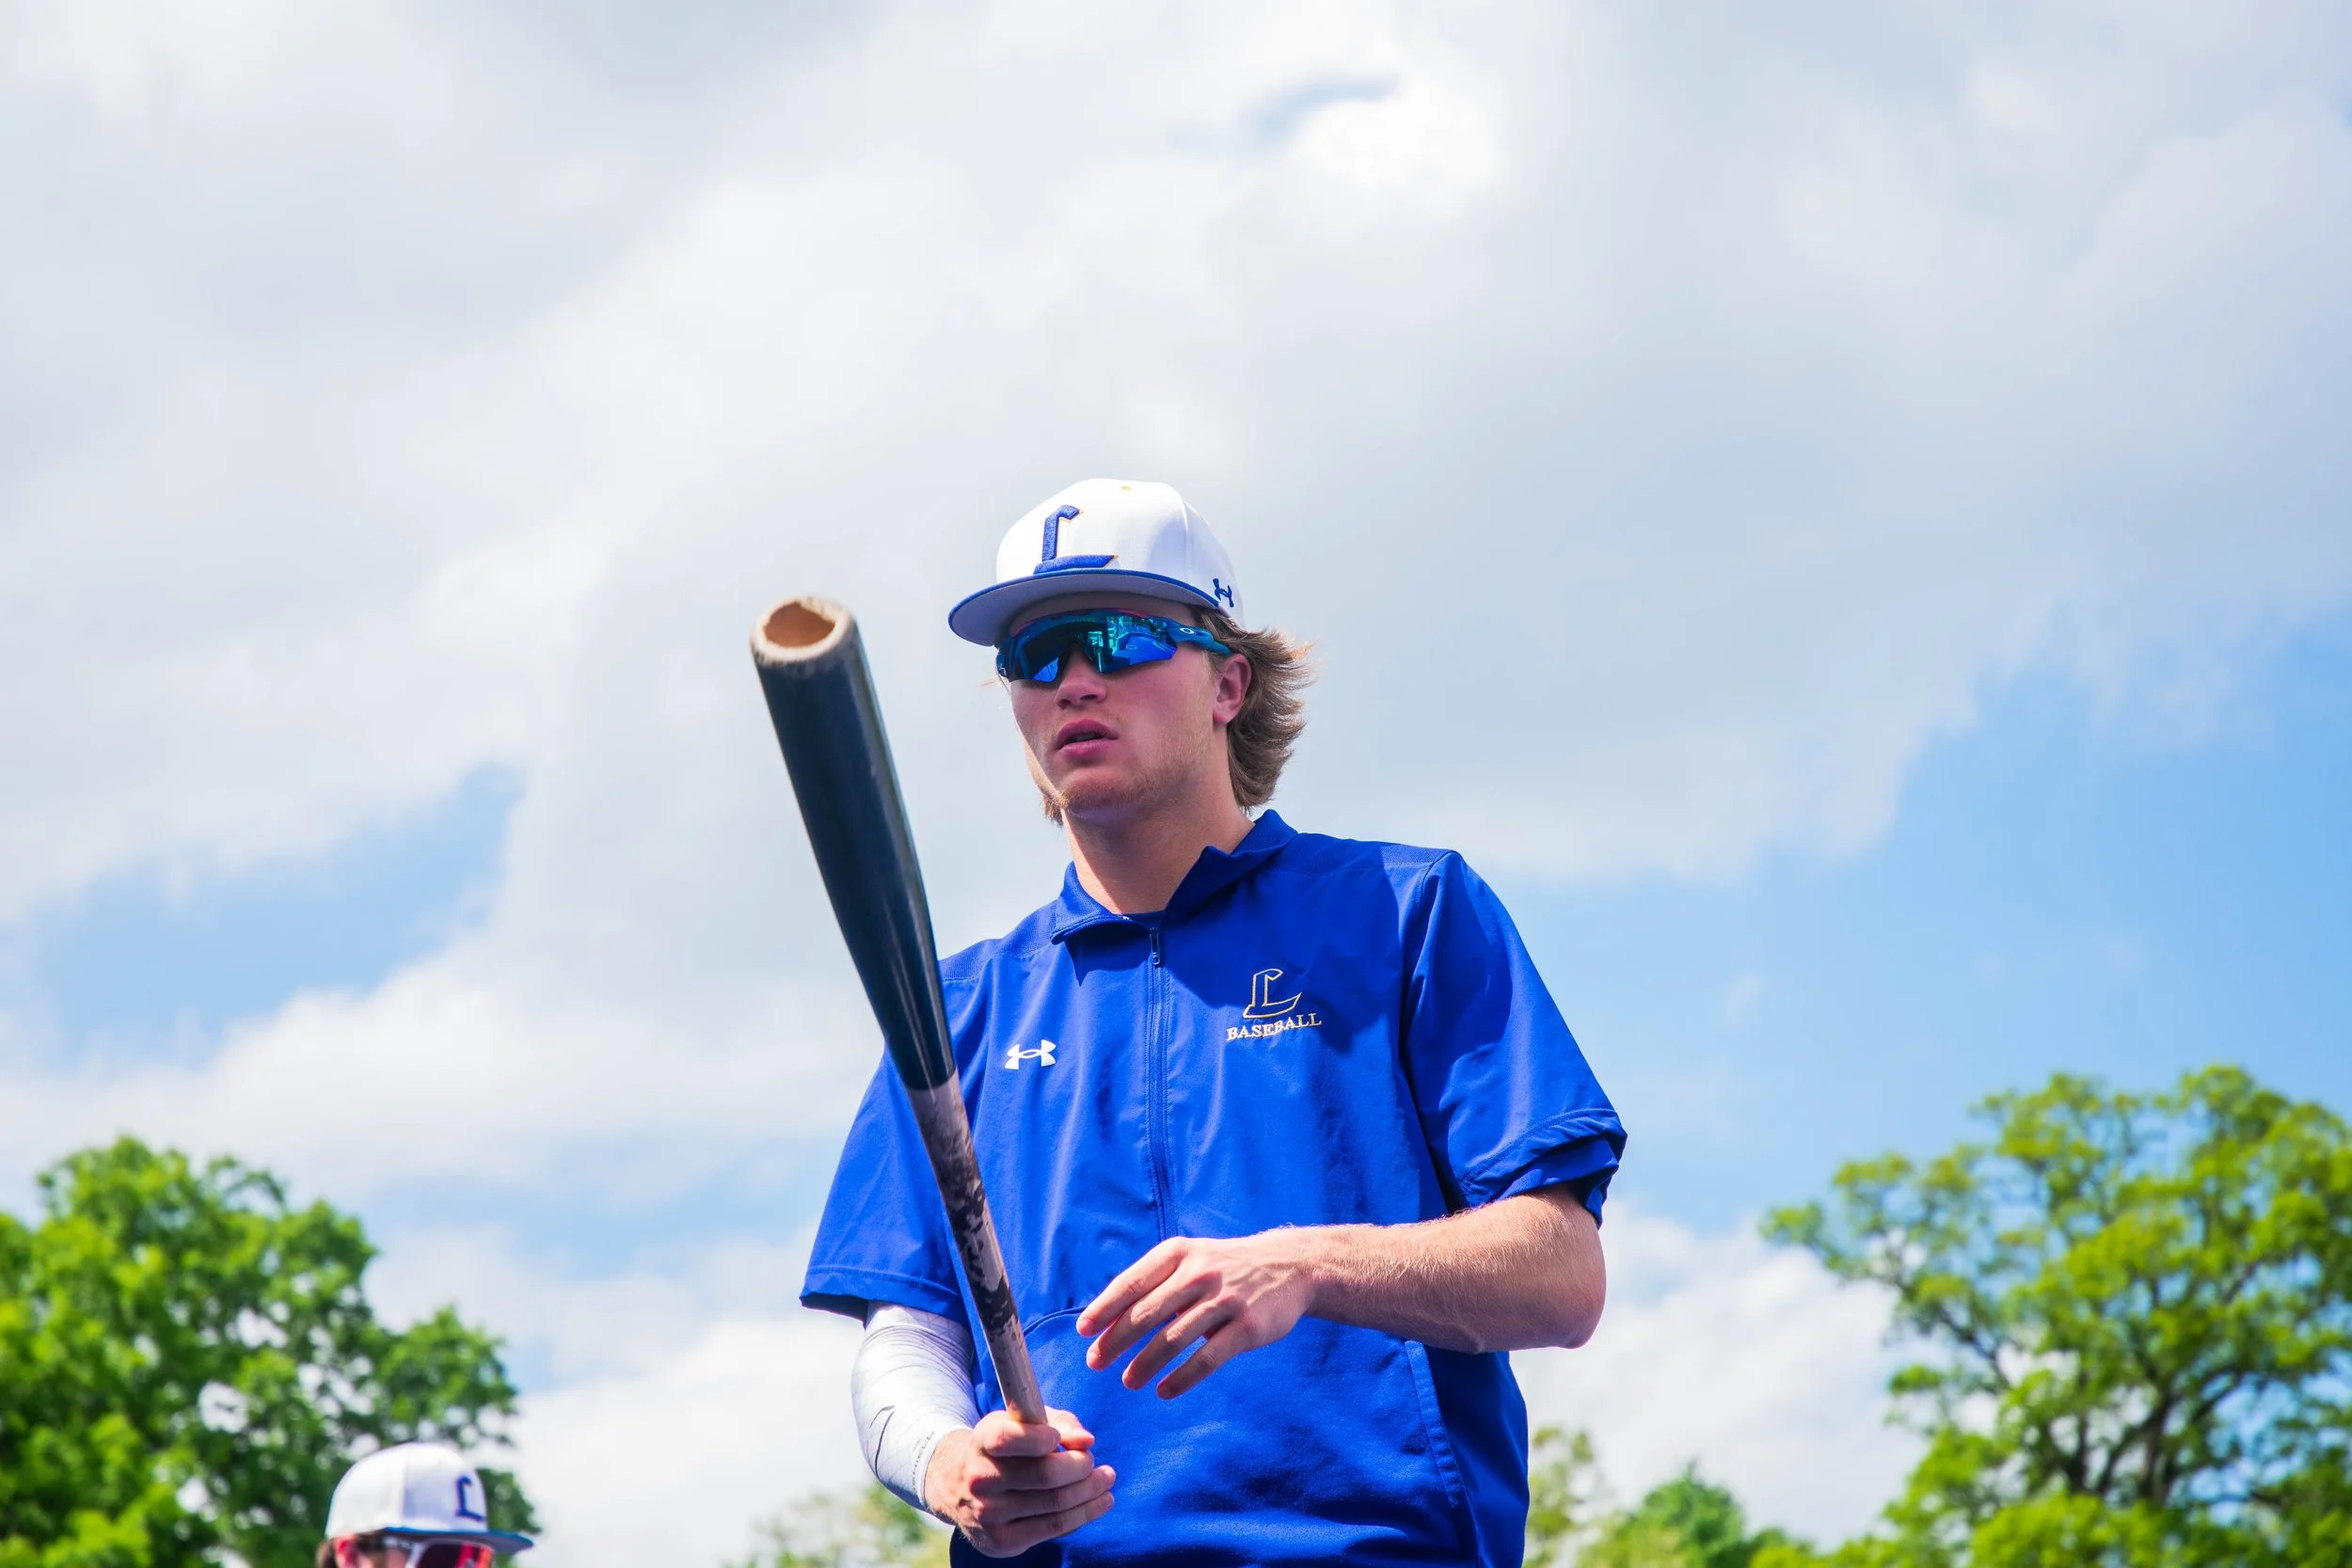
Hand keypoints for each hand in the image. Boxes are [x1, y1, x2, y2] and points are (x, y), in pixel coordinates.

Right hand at [924, 1406, 1113, 1556]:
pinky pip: (1055, 1527)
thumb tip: (1086, 1440)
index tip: (1065, 1438)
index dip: (1040, 1437)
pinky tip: (1101, 1501)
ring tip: (1106, 1478)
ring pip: (1055, 1504)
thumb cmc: (1006, 1448)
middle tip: (1093, 1462)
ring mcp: (988, 1514)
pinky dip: (1085, 1513)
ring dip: (1091, 1491)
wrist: (960, 1488)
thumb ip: (1057, 1423)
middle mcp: (980, 1479)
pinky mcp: (1002, 1541)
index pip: (1007, 1438)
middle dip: (1081, 1466)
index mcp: (982, 1441)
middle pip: (1044, 1475)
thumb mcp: (1022, 1423)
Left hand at [1078, 1230, 1319, 1397]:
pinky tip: (1165, 1391)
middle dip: (1116, 1341)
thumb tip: (1105, 1320)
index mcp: (1178, 1253)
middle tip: (1096, 1362)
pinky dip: (1182, 1379)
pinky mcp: (1248, 1327)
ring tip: (1128, 1382)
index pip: (1131, 1283)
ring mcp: (1226, 1300)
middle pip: (1147, 1314)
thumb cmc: (1223, 1268)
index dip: (1105, 1309)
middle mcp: (1200, 1273)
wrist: (1288, 1266)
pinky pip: (1208, 1359)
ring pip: (1174, 1339)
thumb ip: (1153, 1284)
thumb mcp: (1189, 1260)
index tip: (1084, 1331)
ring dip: (1145, 1364)